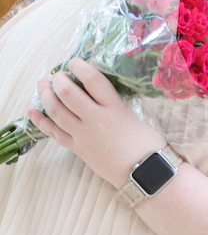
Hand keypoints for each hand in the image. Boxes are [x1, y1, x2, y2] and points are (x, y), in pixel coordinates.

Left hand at [29, 57, 167, 188]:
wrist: (144, 172)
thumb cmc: (147, 144)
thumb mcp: (135, 116)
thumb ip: (115, 104)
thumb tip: (97, 91)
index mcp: (116, 109)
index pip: (93, 81)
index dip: (80, 67)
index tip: (74, 62)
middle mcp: (97, 120)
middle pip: (68, 94)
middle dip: (58, 80)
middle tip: (58, 75)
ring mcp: (84, 135)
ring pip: (56, 111)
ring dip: (46, 95)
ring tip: (43, 85)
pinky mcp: (78, 148)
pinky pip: (53, 133)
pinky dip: (40, 121)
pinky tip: (32, 111)